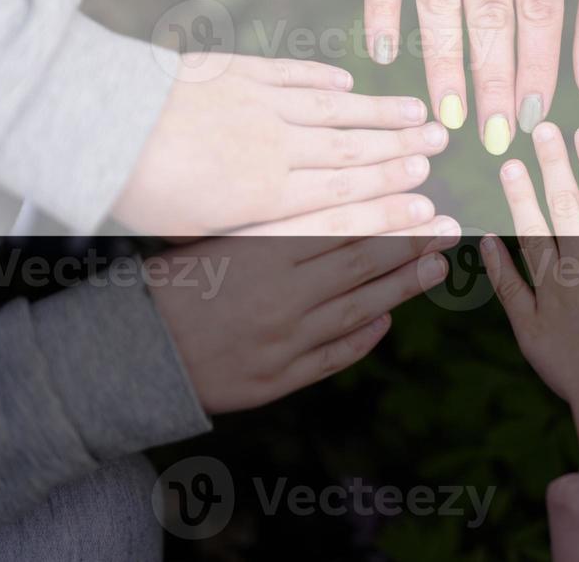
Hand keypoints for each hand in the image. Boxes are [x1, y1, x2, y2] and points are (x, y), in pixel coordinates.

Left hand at [112, 57, 448, 238]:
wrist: (101, 125)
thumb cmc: (137, 192)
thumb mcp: (196, 231)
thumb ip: (251, 229)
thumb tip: (290, 235)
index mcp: (266, 195)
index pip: (344, 190)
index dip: (390, 189)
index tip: (426, 188)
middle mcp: (274, 146)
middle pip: (352, 148)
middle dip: (401, 148)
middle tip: (442, 143)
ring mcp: (258, 103)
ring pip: (333, 108)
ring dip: (378, 111)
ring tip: (416, 111)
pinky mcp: (235, 71)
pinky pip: (292, 74)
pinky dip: (323, 78)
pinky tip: (349, 82)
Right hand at [152, 226, 458, 413]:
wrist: (128, 356)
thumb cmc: (166, 286)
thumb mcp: (213, 240)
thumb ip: (269, 228)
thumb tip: (326, 209)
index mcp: (261, 251)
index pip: (340, 223)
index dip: (388, 211)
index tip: (424, 199)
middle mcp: (280, 294)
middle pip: (360, 262)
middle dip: (411, 243)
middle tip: (451, 227)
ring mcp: (283, 340)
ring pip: (359, 307)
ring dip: (403, 287)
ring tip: (436, 267)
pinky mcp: (279, 378)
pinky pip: (335, 355)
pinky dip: (365, 337)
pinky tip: (388, 320)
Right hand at [365, 0, 563, 155]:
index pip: (540, 7)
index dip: (538, 67)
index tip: (536, 117)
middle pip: (491, 17)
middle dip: (495, 85)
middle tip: (497, 139)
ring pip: (438, 2)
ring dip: (443, 66)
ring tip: (447, 118)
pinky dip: (380, 10)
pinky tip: (382, 56)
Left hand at [481, 122, 578, 460]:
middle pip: (568, 208)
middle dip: (555, 165)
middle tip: (541, 131)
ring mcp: (555, 298)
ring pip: (535, 238)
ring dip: (523, 200)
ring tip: (511, 167)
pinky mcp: (532, 328)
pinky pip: (510, 288)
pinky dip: (497, 262)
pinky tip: (486, 239)